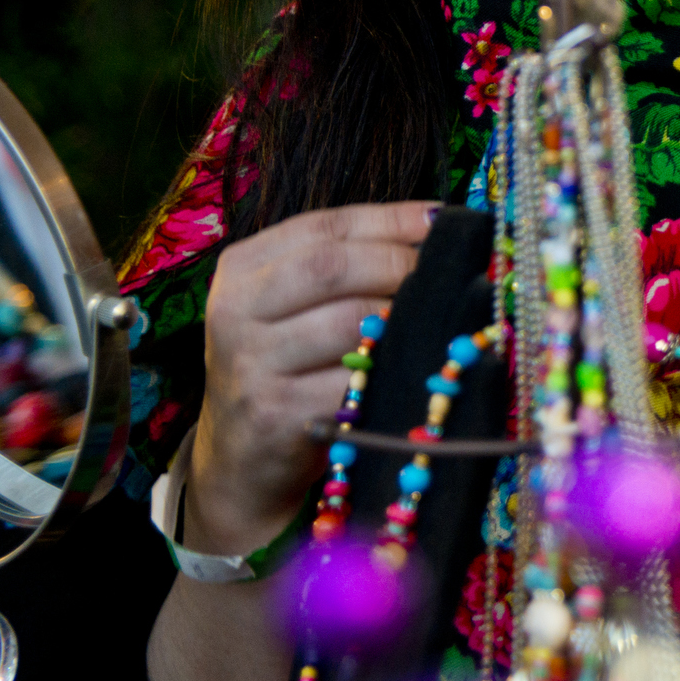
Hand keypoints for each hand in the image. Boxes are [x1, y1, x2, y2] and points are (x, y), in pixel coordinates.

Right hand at [190, 201, 433, 551]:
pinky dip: (389, 373)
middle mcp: (233, 310)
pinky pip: (351, 382)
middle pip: (332, 267)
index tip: (441, 220)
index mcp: (241, 269)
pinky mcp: (274, 413)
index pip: (324, 227)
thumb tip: (433, 229)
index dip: (390, 220)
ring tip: (435, 321)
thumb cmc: (289, 370)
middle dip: (399, 264)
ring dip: (402, 320)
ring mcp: (249, 363)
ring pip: (347, 323)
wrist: (243, 460)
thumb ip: (347, 267)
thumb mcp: (296, 309)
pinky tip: (412, 369)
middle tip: (446, 275)